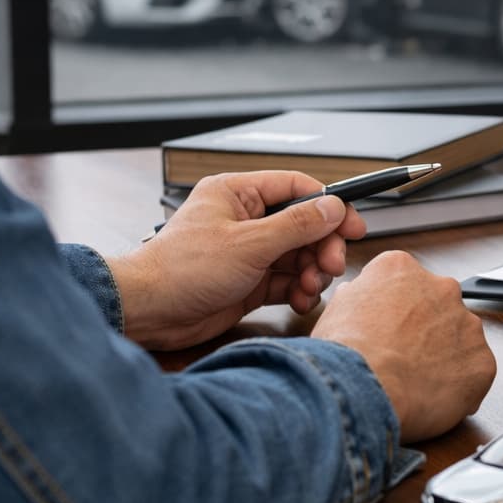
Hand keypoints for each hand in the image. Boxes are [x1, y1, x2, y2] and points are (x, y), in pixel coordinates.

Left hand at [109, 171, 367, 350]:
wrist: (150, 313)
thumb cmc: (181, 270)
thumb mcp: (248, 244)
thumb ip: (296, 225)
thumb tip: (332, 207)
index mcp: (238, 194)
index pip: (296, 188)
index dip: (328, 206)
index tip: (352, 225)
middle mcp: (245, 220)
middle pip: (304, 225)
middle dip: (322, 246)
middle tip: (332, 265)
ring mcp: (249, 252)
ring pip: (299, 255)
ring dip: (313, 272)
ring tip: (311, 287)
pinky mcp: (250, 282)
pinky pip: (288, 281)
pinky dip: (300, 290)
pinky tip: (302, 300)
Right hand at [312, 251, 495, 440]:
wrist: (364, 389)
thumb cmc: (345, 353)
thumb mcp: (335, 310)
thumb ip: (357, 296)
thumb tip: (357, 296)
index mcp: (401, 269)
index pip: (404, 282)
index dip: (394, 310)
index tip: (387, 329)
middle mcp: (441, 288)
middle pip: (437, 307)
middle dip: (424, 330)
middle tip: (402, 357)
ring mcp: (467, 324)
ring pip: (459, 339)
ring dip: (444, 356)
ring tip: (415, 381)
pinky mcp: (482, 360)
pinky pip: (474, 372)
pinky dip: (459, 386)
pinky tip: (432, 397)